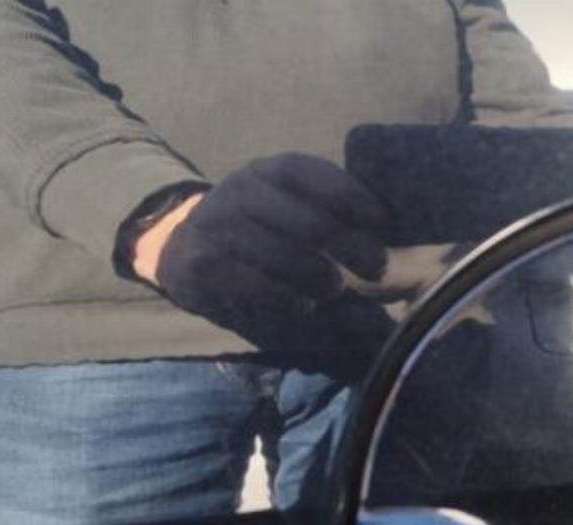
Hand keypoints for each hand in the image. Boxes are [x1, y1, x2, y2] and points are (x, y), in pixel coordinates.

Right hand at [136, 153, 388, 340]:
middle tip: (375, 268)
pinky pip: (256, 288)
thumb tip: (391, 231)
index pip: (313, 175)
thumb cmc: (259, 229)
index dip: (353, 198)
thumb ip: (333, 213)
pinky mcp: (203, 267)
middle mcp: (243, 192)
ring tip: (333, 289)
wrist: (181, 245)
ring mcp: (219, 228)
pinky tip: (301, 305)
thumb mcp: (290, 205)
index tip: (382, 223)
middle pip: (309, 222)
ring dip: (319, 279)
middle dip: (351, 247)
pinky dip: (287, 301)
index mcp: (271, 171)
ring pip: (284, 257)